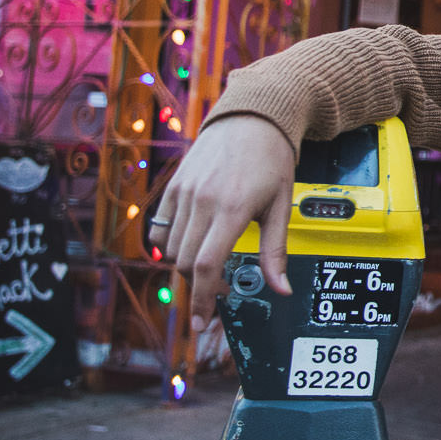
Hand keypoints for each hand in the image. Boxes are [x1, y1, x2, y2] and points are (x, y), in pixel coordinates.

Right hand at [152, 115, 296, 330]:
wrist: (253, 117)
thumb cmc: (272, 160)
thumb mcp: (280, 206)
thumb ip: (276, 251)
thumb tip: (281, 289)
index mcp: (231, 209)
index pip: (208, 266)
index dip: (203, 299)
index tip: (203, 322)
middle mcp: (201, 201)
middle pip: (187, 263)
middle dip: (200, 287)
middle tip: (220, 294)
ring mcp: (182, 193)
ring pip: (170, 249)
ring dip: (187, 266)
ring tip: (211, 265)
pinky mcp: (172, 187)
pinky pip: (159, 229)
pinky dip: (169, 245)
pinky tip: (191, 245)